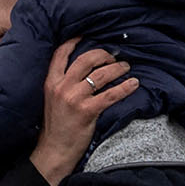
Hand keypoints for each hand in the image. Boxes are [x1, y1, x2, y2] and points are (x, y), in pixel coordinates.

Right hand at [30, 38, 137, 185]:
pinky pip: (111, 95)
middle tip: (114, 56)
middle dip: (104, 54)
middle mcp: (61, 87)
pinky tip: (134, 84)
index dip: (73, 42)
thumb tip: (85, 71)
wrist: (54, 150)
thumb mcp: (52, 99)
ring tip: (126, 68)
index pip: (60, 54)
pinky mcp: (87, 111)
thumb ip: (63, 84)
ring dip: (117, 69)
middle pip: (86, 60)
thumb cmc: (56, 126)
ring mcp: (74, 98)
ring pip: (101, 75)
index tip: (85, 35)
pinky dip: (125, 88)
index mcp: (50, 82)